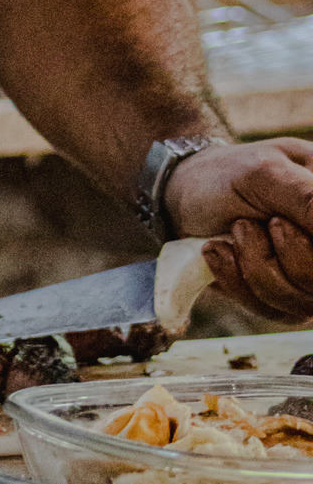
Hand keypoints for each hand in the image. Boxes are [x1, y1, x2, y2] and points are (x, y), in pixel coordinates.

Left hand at [165, 138, 312, 319]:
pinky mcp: (284, 300)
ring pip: (299, 301)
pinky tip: (222, 251)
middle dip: (285, 255)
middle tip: (263, 222)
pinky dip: (236, 280)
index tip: (277, 224)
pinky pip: (270, 310)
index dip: (308, 249)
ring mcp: (310, 277)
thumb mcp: (266, 173)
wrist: (182, 197)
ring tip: (238, 230)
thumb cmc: (228, 175)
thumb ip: (310, 199)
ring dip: (255, 264)